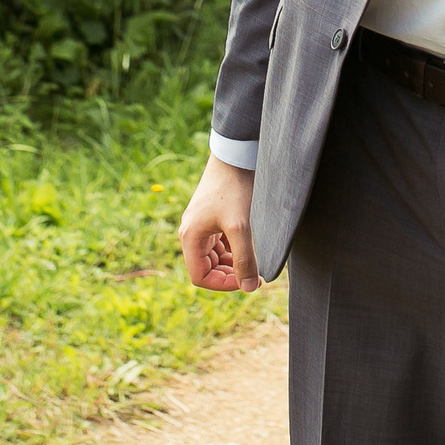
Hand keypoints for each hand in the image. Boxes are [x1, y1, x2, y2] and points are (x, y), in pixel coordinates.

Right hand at [176, 155, 260, 291]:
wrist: (235, 156)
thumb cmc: (234, 190)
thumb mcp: (240, 227)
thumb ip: (244, 260)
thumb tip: (249, 288)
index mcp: (190, 237)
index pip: (200, 276)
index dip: (222, 284)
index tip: (245, 281)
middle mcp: (191, 232)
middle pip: (207, 267)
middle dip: (229, 273)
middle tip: (253, 273)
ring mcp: (201, 224)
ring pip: (214, 256)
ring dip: (232, 261)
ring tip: (254, 259)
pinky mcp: (211, 216)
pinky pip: (219, 242)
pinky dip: (233, 248)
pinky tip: (250, 245)